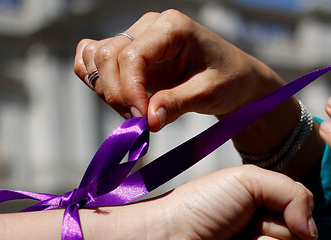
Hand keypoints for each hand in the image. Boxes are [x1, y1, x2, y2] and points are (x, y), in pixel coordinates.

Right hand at [74, 10, 285, 131]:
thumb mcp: (208, 93)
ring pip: (95, 59)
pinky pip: (93, 60)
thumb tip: (148, 120)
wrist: (237, 79)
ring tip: (135, 113)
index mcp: (171, 27)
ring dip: (106, 91)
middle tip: (141, 122)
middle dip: (117, 95)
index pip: (131, 55)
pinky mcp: (129, 55)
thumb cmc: (230, 80)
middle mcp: (149, 26)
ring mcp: (136, 38)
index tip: (141, 120)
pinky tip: (122, 101)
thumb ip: (176, 104)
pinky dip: (97, 82)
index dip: (129, 90)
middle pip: (106, 56)